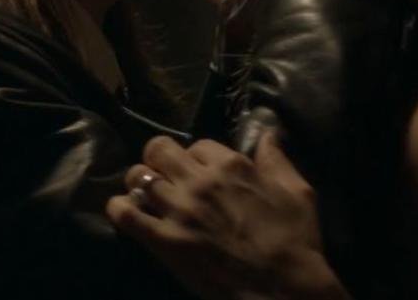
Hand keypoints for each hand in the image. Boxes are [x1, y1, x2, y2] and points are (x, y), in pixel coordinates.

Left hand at [105, 133, 347, 299]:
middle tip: (165, 176)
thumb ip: (277, 160)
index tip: (201, 173)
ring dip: (139, 184)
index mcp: (231, 166)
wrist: (283, 289)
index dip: (197, 158)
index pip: (198, 144)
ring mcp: (179, 210)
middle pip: (159, 149)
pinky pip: (125, 214)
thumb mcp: (298, 192)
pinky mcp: (164, 240)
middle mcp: (200, 181)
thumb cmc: (295, 242)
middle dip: (159, 159)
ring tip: (146, 196)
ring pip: (138, 176)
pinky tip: (124, 211)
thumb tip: (267, 133)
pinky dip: (119, 209)